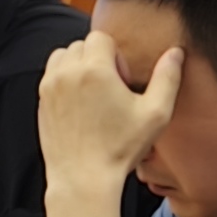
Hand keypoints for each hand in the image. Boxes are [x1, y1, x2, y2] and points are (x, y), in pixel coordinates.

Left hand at [39, 31, 181, 196]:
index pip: (101, 37)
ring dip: (78, 66)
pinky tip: (81, 106)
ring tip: (95, 94)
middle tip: (111, 90)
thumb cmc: (121, 148)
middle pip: (82, 45)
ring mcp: (49, 87)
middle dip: (98, 59)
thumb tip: (176, 53)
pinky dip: (65, 80)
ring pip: (63, 57)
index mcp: (93, 70)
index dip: (116, 56)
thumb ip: (167, 79)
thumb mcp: (155, 114)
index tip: (123, 81)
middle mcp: (66, 73)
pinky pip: (52, 76)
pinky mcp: (40, 101)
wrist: (83, 178)